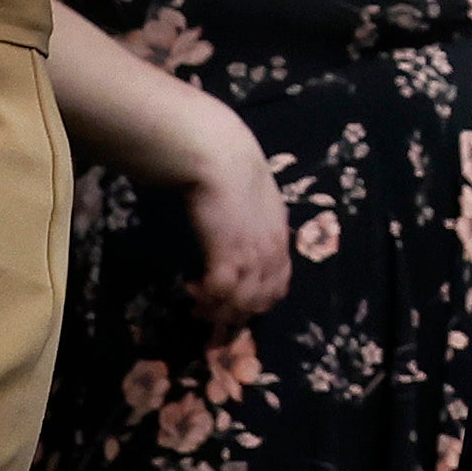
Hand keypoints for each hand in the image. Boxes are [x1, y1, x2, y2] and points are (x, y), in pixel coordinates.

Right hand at [170, 102, 289, 322]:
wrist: (220, 157)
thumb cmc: (232, 167)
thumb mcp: (257, 197)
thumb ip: (257, 219)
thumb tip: (243, 229)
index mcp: (281, 238)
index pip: (279, 285)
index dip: (258, 299)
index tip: (236, 300)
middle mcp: (271, 253)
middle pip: (262, 301)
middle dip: (238, 313)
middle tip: (213, 311)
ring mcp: (251, 258)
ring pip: (241, 304)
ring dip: (218, 310)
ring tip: (197, 304)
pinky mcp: (226, 259)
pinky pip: (219, 295)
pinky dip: (205, 299)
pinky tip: (190, 288)